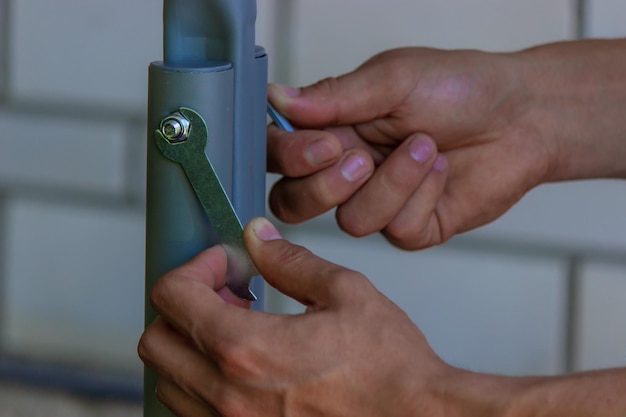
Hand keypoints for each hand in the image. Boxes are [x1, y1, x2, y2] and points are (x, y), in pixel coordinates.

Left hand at [138, 217, 454, 416]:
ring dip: (190, 345)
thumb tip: (258, 237)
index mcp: (247, 348)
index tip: (226, 264)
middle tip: (227, 294)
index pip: (173, 296)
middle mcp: (227, 395)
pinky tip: (243, 365)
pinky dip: (202, 381)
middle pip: (156, 340)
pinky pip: (193, 412)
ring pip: (168, 380)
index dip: (194, 267)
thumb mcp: (345, 294)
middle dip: (184, 305)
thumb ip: (290, 261)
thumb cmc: (391, 370)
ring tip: (237, 328)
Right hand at [267, 47, 553, 248]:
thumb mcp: (393, 79)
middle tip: (361, 157)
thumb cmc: (460, 88)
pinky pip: (397, 230)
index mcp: (333, 129)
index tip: (324, 142)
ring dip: (392, 183)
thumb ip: (334, 96)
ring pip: (350, 222)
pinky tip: (443, 171)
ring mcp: (378, 203)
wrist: (521, 116)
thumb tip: (278, 98)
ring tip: (426, 148)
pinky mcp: (411, 227)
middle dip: (324, 187)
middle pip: (294, 204)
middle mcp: (348, 170)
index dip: (289, 158)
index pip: (278, 156)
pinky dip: (423, 195)